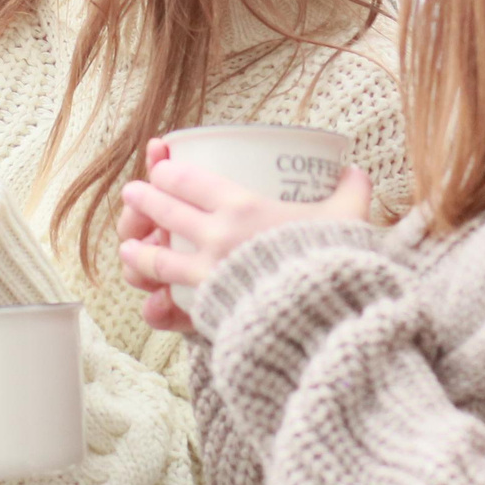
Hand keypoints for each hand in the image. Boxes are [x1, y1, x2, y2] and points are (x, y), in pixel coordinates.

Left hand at [118, 144, 370, 307]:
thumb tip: (356, 172)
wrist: (328, 318)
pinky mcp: (210, 312)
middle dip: (144, 199)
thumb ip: (351, 192)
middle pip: (164, 211)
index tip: (160, 166)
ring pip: (157, 258)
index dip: (167, 170)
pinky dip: (158, 302)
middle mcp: (217, 237)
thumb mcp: (347, 218)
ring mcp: (208, 276)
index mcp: (244, 207)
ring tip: (128, 246)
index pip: (189, 180)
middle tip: (134, 193)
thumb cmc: (336, 261)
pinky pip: (172, 304)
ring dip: (138, 249)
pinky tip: (151, 299)